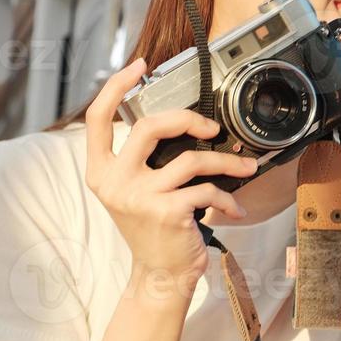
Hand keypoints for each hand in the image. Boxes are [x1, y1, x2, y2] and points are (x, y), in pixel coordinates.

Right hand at [85, 57, 259, 290]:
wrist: (160, 274)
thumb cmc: (155, 226)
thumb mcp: (137, 190)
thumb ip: (145, 159)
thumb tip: (185, 122)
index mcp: (101, 171)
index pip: (97, 119)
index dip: (115, 86)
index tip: (139, 65)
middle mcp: (114, 182)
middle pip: (148, 127)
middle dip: (187, 118)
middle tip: (210, 127)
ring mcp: (139, 197)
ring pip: (191, 159)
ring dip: (226, 161)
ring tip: (244, 167)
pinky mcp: (166, 212)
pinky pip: (207, 190)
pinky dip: (227, 198)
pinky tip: (234, 208)